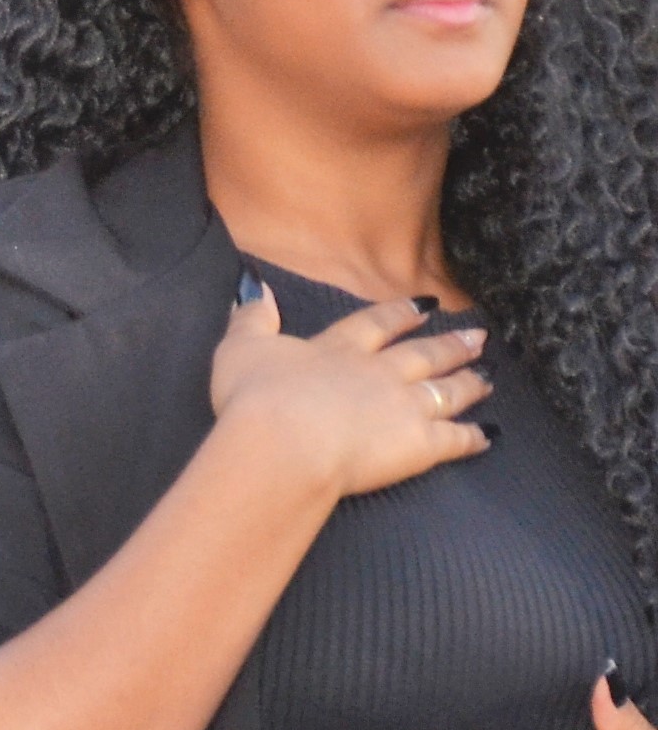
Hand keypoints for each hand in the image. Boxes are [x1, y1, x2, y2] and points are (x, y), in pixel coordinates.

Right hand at [204, 280, 490, 511]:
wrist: (283, 445)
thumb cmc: (255, 398)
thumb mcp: (240, 348)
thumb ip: (252, 317)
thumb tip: (254, 284)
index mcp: (339, 349)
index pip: (377, 325)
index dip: (402, 314)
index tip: (426, 305)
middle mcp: (379, 373)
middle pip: (423, 354)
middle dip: (451, 345)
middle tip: (479, 337)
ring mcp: (405, 407)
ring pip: (447, 390)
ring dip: (470, 383)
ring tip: (490, 376)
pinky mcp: (420, 444)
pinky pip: (456, 439)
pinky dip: (474, 437)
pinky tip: (490, 435)